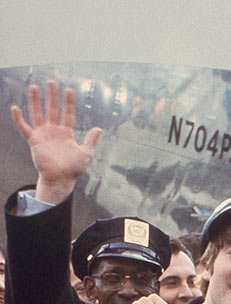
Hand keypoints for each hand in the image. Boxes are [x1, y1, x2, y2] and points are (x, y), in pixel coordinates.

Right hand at [11, 81, 101, 203]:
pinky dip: (18, 118)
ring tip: (33, 87)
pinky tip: (15, 107)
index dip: (68, 102)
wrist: (60, 179)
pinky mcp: (34, 141)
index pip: (67, 114)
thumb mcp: (86, 153)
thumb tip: (99, 128)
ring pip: (37, 114)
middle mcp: (54, 132)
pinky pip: (24, 127)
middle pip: (52, 110)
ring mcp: (43, 135)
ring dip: (35, 101)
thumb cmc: (73, 169)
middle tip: (51, 82)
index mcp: (66, 134)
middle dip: (52, 96)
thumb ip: (91, 140)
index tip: (69, 90)